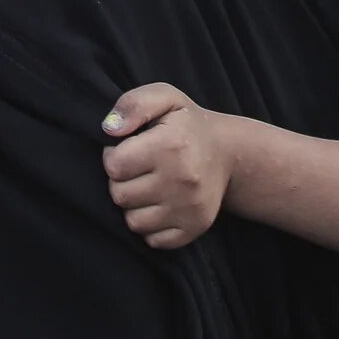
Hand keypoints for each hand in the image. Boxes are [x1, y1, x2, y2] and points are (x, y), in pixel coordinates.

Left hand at [100, 83, 239, 249]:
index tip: (127, 150)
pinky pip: (152, 240)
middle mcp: (182, 179)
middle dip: (121, 182)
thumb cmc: (187, 125)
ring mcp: (190, 208)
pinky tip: (160, 205)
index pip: (114, 166)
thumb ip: (133, 104)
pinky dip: (151, 226)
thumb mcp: (164, 99)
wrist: (229, 152)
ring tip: (148, 186)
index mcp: (171, 145)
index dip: (113, 156)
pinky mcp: (195, 228)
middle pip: (120, 196)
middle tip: (137, 169)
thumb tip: (109, 129)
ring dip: (134, 206)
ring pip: (133, 221)